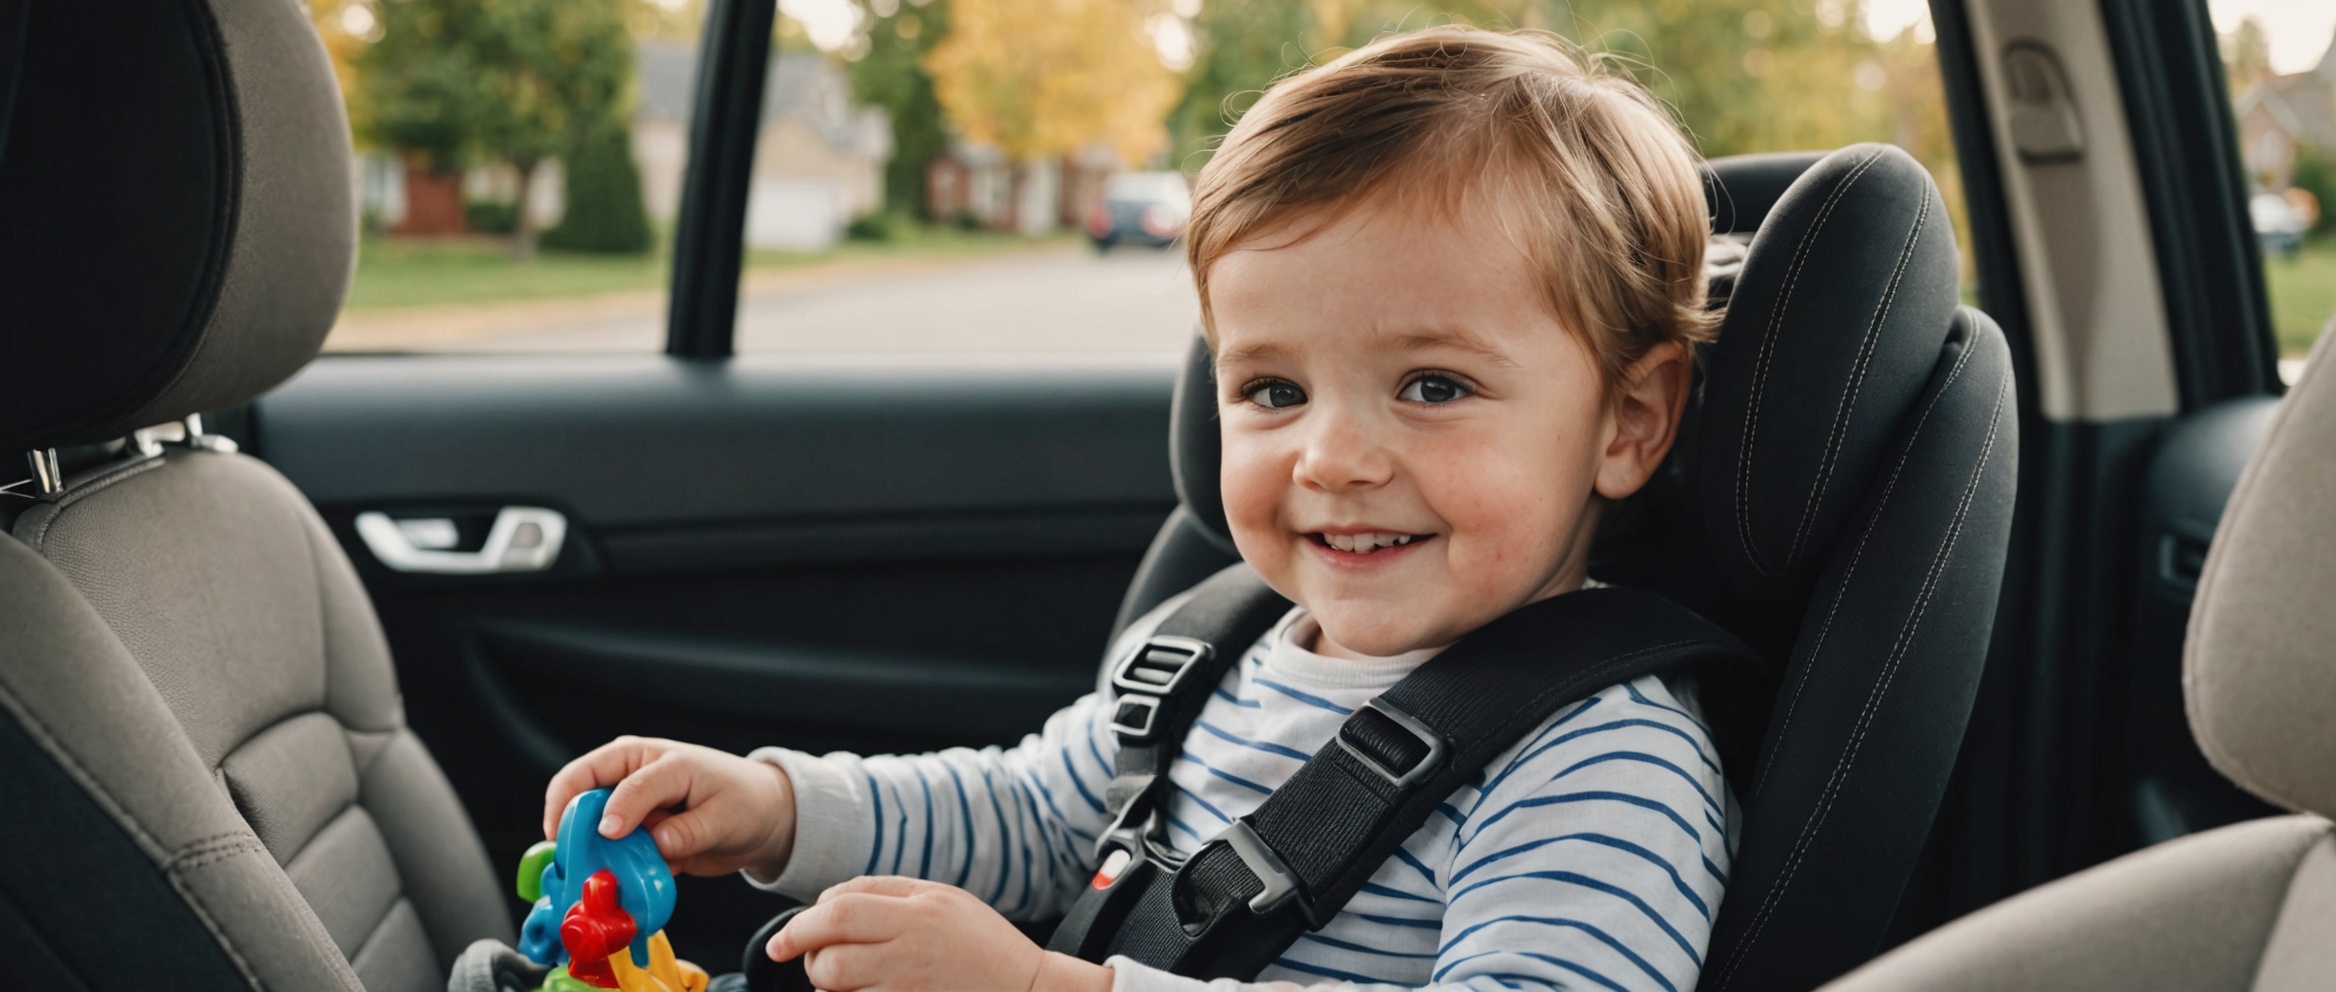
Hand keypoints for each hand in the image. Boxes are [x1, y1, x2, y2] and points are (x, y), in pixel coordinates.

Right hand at [542, 736, 796, 877]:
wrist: (764, 820)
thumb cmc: (746, 801)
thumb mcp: (723, 814)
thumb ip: (687, 831)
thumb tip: (656, 845)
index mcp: (653, 759)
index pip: (616, 779)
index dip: (607, 808)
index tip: (608, 835)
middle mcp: (632, 777)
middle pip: (578, 791)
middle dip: (570, 824)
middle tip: (570, 857)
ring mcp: (630, 808)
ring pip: (587, 827)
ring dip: (587, 853)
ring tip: (593, 877)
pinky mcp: (635, 837)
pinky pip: (610, 853)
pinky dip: (608, 870)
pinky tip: (621, 884)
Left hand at [769, 877, 1112, 991]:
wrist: (1028, 990)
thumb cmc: (983, 942)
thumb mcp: (943, 898)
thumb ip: (887, 891)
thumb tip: (828, 900)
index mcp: (919, 909)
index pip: (840, 909)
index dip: (801, 924)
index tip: (783, 940)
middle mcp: (912, 946)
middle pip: (831, 951)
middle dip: (807, 956)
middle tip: (809, 958)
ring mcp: (910, 984)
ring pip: (838, 983)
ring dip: (825, 981)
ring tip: (839, 976)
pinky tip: (863, 991)